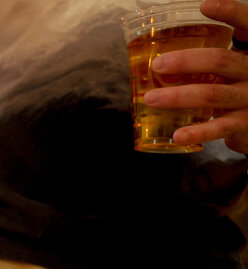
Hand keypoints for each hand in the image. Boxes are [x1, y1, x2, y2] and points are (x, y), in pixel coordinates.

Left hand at [143, 0, 247, 152]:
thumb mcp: (232, 64)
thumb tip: (155, 40)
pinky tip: (177, 135)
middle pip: (220, 61)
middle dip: (186, 62)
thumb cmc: (238, 84)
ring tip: (151, 98)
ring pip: (212, 95)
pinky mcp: (244, 124)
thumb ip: (208, 54)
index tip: (204, 5)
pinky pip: (219, 128)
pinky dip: (197, 132)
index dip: (230, 13)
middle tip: (157, 65)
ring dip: (178, 97)